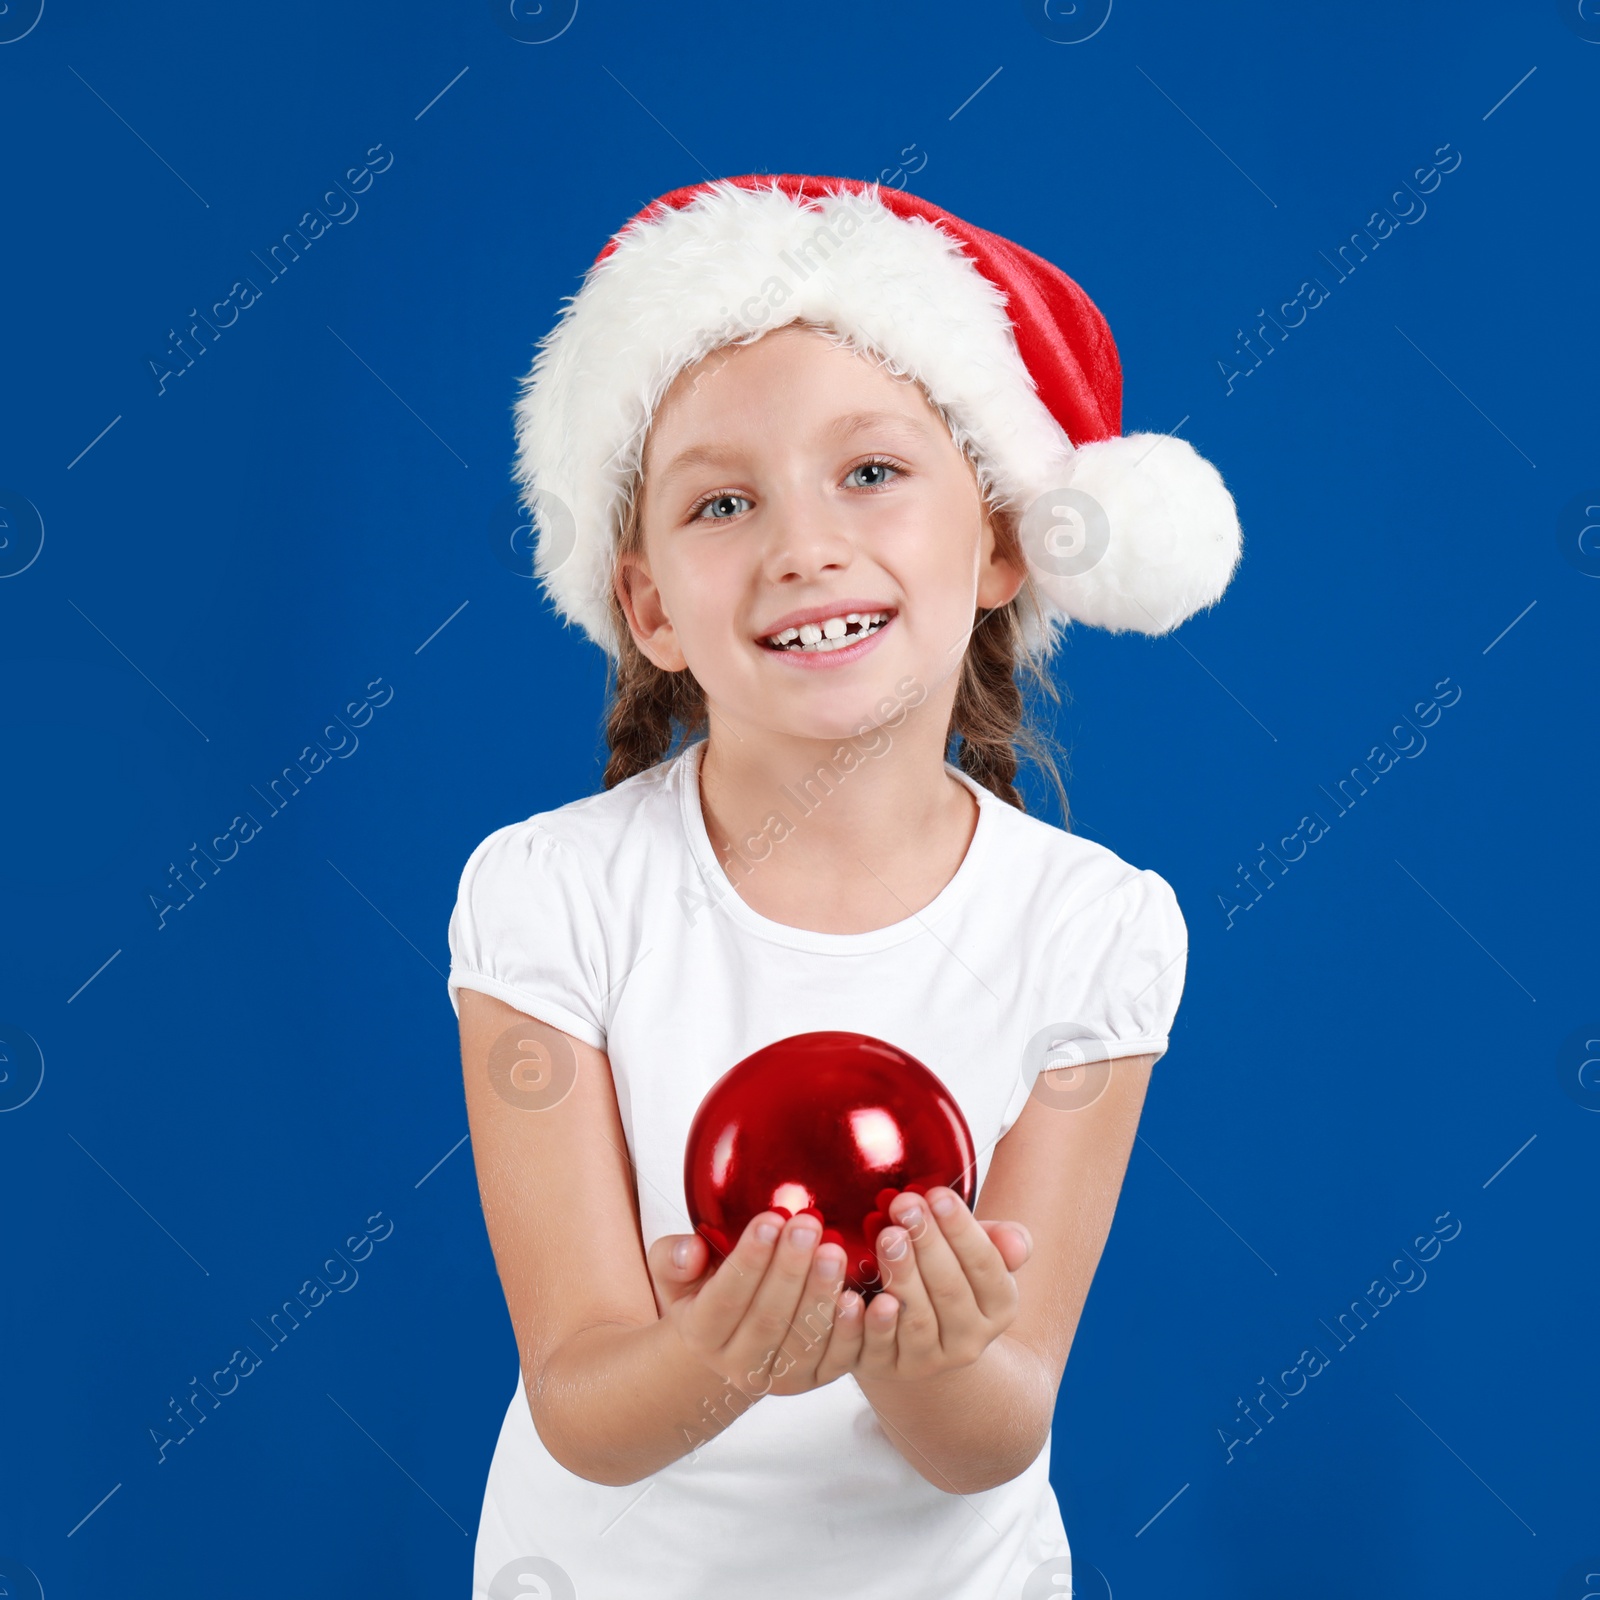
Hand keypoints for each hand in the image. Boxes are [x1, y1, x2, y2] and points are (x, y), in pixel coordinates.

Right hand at [646, 1210, 865, 1401]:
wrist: (730, 1343)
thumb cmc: (707, 1293)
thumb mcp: (676, 1275)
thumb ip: (672, 1259)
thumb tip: (691, 1251)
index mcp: (702, 1334)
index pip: (725, 1299)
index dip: (748, 1261)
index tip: (769, 1220)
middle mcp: (739, 1364)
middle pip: (768, 1318)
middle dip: (790, 1269)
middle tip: (808, 1225)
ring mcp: (780, 1377)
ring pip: (803, 1340)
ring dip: (821, 1294)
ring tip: (834, 1250)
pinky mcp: (816, 1379)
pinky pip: (836, 1360)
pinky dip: (850, 1332)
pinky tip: (859, 1298)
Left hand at [853, 1187, 1031, 1382]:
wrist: (915, 1336)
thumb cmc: (946, 1275)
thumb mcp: (975, 1254)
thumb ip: (1000, 1241)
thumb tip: (1015, 1243)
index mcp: (999, 1308)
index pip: (985, 1267)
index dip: (962, 1231)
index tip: (938, 1195)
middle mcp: (968, 1342)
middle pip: (950, 1291)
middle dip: (927, 1243)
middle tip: (905, 1205)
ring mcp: (927, 1361)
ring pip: (916, 1321)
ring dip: (902, 1276)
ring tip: (887, 1236)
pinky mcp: (886, 1369)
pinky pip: (877, 1349)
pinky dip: (866, 1323)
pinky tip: (852, 1295)